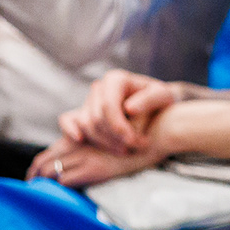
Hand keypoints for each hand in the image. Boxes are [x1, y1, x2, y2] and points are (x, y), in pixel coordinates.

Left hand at [28, 135, 161, 188]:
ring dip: (43, 183)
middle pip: (45, 160)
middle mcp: (81, 143)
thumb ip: (100, 144)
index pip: (52, 150)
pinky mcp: (96, 167)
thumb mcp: (118, 136)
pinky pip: (66, 179)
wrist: (160, 130)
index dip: (41, 164)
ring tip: (39, 194)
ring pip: (52, 169)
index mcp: (85, 134)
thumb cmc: (145, 133)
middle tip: (30, 188)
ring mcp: (87, 155)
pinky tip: (58, 195)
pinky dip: (59, 187)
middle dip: (34, 175)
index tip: (36, 175)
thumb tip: (90, 160)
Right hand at [60, 70, 183, 154]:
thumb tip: (129, 108)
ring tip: (126, 149)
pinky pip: (67, 119)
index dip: (119, 128)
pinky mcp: (82, 112)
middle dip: (114, 138)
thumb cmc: (160, 99)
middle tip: (134, 148)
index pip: (108, 106)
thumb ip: (149, 99)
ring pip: (87, 125)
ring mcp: (89, 100)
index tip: (135, 142)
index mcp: (116, 80)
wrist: (155, 103)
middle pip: (97, 119)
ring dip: (103, 142)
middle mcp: (99, 87)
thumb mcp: (163, 96)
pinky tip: (80, 140)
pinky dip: (70, 130)